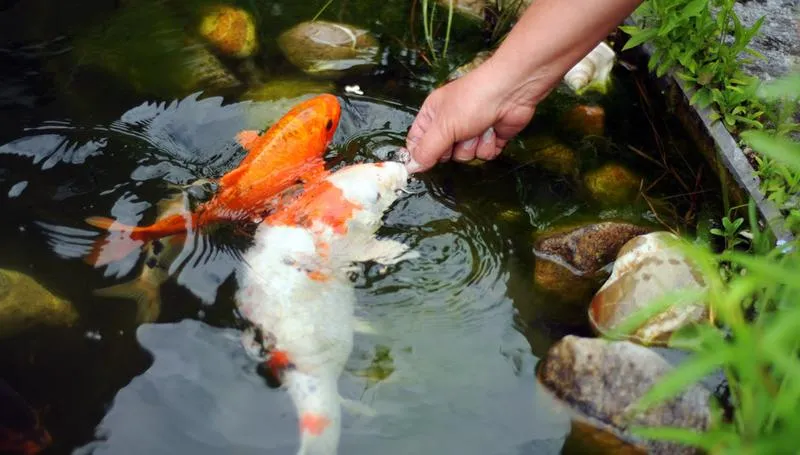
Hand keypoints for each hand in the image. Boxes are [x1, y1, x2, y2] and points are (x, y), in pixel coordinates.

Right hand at [403, 60, 538, 172]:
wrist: (510, 92)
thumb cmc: (473, 100)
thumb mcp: (443, 126)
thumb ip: (426, 150)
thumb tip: (412, 167)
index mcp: (433, 115)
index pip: (417, 142)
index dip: (421, 154)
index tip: (426, 160)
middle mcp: (450, 124)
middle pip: (443, 154)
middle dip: (453, 149)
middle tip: (458, 134)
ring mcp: (470, 132)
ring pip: (465, 157)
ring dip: (473, 146)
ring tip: (479, 128)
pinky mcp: (489, 138)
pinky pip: (484, 155)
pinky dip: (489, 145)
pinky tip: (492, 130)